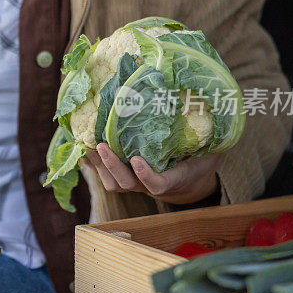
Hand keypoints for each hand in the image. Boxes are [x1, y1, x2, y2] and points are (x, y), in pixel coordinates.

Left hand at [83, 143, 219, 204]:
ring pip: (113, 183)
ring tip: (89, 145)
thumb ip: (205, 137)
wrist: (189, 179)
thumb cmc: (198, 159)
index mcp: (173, 178)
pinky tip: (83, 149)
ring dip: (99, 166)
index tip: (138, 160)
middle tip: (102, 145)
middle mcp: (150, 184)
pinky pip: (106, 177)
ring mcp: (135, 183)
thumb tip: (208, 108)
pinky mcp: (124, 178)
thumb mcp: (208, 149)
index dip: (146, 176)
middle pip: (127, 183)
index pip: (158, 184)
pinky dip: (93, 165)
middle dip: (113, 166)